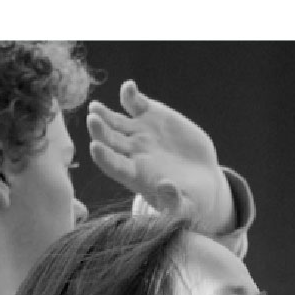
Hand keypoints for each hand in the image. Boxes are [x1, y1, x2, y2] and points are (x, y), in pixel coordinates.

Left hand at [86, 79, 234, 236]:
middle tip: (92, 120)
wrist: (201, 178)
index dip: (104, 157)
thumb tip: (166, 188)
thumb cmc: (192, 199)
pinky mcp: (152, 115)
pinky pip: (135, 103)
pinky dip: (129, 94)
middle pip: (109, 141)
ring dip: (104, 113)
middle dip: (100, 131)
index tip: (96, 148)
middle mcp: (132, 152)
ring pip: (115, 121)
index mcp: (135, 175)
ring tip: (95, 106)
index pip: (114, 166)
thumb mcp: (186, 207)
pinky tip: (128, 86)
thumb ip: (174, 201)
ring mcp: (139, 132)